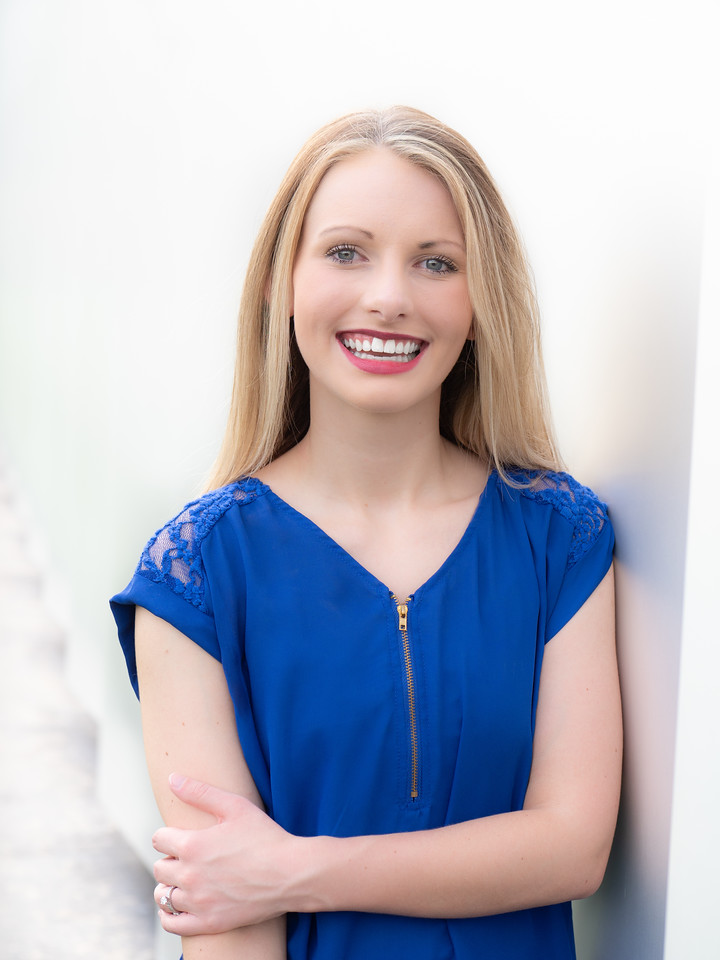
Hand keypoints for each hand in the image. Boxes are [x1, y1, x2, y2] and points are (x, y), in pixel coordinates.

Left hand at [152, 774, 300, 934]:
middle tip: (189, 857)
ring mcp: (198, 902)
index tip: (182, 836)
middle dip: (170, 859)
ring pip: (163, 895)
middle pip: (160, 867)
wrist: (291, 874)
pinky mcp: (208, 923)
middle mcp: (190, 875)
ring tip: (186, 879)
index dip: (169, 835)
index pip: (159, 839)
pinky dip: (169, 914)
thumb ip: (200, 792)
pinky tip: (181, 904)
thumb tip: (172, 778)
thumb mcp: (235, 806)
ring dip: (170, 885)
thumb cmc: (265, 837)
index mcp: (193, 845)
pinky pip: (172, 923)